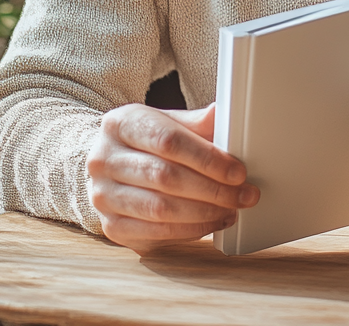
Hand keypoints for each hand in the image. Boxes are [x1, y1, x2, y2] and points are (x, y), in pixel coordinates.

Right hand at [86, 102, 259, 252]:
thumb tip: (223, 115)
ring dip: (204, 213)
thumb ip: (196, 123)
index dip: (207, 158)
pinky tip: (212, 223)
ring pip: (160, 209)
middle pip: (165, 177)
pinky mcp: (112, 226)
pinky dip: (190, 231)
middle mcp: (104, 159)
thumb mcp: (168, 122)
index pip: (168, 141)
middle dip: (213, 189)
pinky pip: (155, 233)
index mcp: (121, 124)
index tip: (238, 171)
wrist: (112, 163)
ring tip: (232, 210)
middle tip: (244, 195)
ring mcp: (103, 195)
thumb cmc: (147, 141)